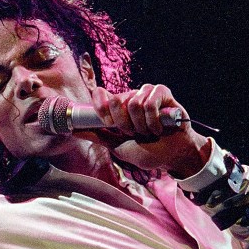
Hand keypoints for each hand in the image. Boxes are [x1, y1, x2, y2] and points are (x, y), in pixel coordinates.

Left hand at [88, 84, 209, 176]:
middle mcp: (130, 97)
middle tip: (135, 134)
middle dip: (125, 124)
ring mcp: (146, 93)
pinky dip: (154, 120)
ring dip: (142, 125)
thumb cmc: (148, 152)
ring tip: (150, 132)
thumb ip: (99, 136)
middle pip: (116, 101)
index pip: (100, 97)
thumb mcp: (118, 147)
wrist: (173, 156)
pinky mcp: (162, 92)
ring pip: (134, 103)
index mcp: (118, 108)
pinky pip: (150, 102)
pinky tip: (160, 127)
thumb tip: (74, 130)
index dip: (101, 109)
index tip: (110, 124)